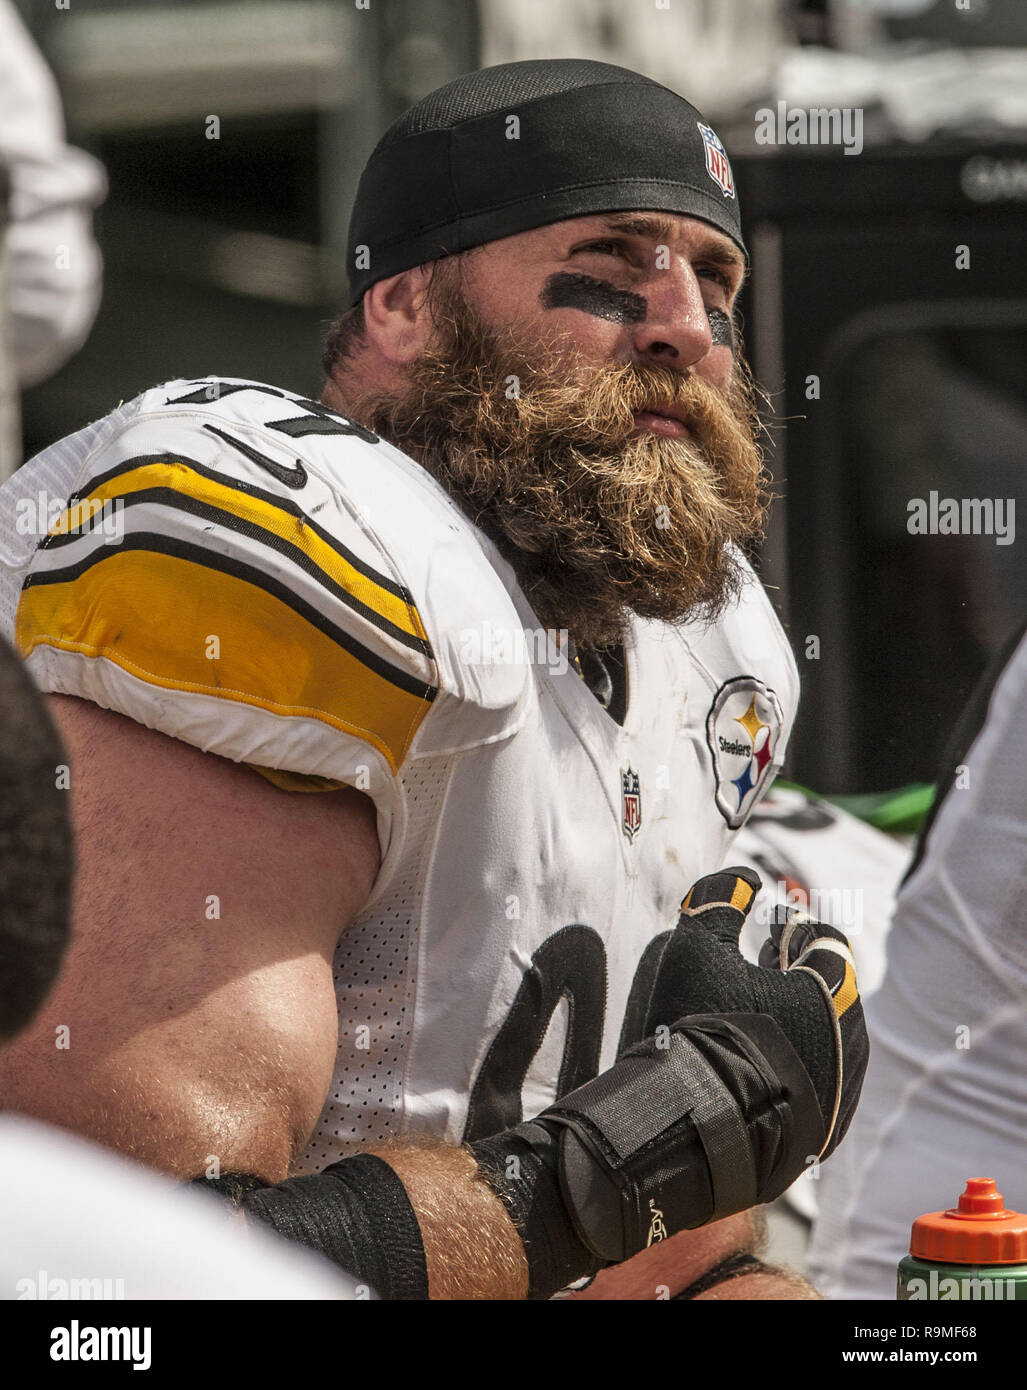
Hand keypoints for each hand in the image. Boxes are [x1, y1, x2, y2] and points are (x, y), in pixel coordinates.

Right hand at [641, 866, 867, 1157]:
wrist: (698, 1129)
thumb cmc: (701, 1028)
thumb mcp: (697, 948)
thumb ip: (719, 900)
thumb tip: (745, 877)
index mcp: (830, 989)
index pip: (827, 941)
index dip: (796, 930)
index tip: (772, 927)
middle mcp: (850, 1037)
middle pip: (834, 989)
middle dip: (801, 972)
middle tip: (767, 965)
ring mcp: (843, 1088)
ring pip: (832, 1038)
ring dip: (804, 1019)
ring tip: (763, 1014)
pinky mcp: (828, 1128)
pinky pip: (823, 1082)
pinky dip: (801, 1063)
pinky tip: (764, 1063)